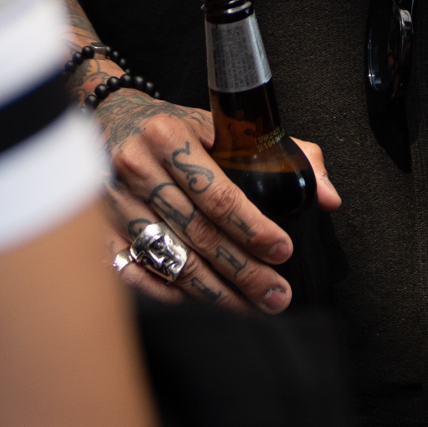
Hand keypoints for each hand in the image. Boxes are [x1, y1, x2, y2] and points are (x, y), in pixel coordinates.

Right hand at [89, 84, 331, 313]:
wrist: (109, 119)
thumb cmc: (178, 126)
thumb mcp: (226, 124)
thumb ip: (287, 153)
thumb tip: (328, 197)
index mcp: (169, 137)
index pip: (217, 193)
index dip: (252, 228)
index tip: (282, 251)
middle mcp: (136, 169)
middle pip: (198, 235)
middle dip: (243, 272)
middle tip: (277, 295)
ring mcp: (112, 204)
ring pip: (171, 261)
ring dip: (215, 292)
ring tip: (251, 307)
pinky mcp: (99, 231)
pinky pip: (137, 274)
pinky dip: (171, 294)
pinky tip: (203, 302)